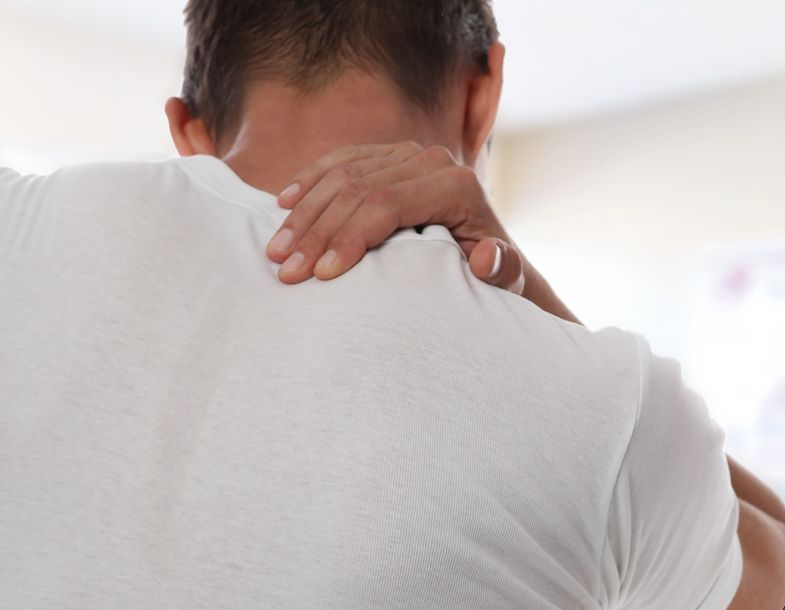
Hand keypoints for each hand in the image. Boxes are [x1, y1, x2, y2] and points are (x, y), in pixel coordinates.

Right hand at [267, 143, 526, 292]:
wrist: (492, 255)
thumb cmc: (495, 277)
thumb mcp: (508, 281)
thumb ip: (504, 271)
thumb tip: (486, 257)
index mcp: (455, 185)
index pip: (387, 205)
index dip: (349, 238)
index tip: (321, 275)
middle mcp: (432, 160)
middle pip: (358, 189)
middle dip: (317, 232)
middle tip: (286, 271)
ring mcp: (408, 153)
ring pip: (343, 175)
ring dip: (304, 214)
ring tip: (276, 252)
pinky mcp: (389, 155)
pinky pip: (341, 162)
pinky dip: (310, 182)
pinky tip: (284, 205)